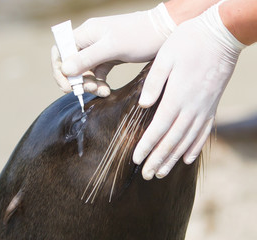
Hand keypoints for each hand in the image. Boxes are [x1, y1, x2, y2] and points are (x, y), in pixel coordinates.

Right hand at [51, 3, 175, 96]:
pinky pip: (97, 74)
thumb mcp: (112, 47)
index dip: (59, 70)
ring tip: (103, 92)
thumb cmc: (139, 36)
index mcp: (85, 33)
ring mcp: (98, 50)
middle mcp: (89, 41)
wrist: (163, 33)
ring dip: (90, 85)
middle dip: (77, 81)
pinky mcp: (109, 58)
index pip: (60, 51)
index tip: (68, 86)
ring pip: (84, 72)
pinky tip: (107, 90)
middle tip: (88, 91)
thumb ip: (87, 58)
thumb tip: (64, 70)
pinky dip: (99, 84)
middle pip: (71, 64)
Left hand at [133, 1, 245, 179]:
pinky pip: (203, 133)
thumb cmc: (188, 43)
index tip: (136, 159)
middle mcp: (191, 107)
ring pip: (187, 140)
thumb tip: (143, 105)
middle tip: (146, 175)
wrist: (220, 35)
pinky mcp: (212, 106)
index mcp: (177, 96)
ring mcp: (204, 108)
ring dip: (173, 158)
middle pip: (172, 140)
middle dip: (158, 159)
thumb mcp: (165, 57)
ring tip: (161, 173)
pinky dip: (194, 148)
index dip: (147, 146)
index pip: (158, 128)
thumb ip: (154, 82)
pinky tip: (187, 159)